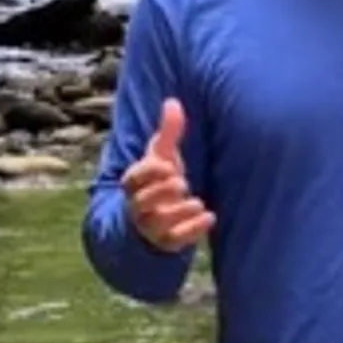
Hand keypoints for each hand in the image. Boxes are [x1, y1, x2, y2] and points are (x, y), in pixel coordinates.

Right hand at [120, 98, 214, 251]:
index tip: (168, 166)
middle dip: (160, 193)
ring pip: (158, 224)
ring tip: (197, 201)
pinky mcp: (167, 242)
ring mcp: (151, 226)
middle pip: (141, 203)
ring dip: (178, 213)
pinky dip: (192, 231)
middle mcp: (138, 207)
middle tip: (181, 183)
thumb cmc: (159, 180)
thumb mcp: (162, 156)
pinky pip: (174, 242)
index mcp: (134, 184)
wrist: (155, 217)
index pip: (132, 180)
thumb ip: (168, 132)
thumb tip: (173, 101)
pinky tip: (210, 217)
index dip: (149, 173)